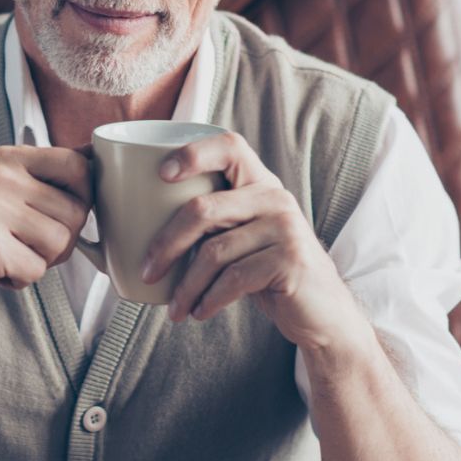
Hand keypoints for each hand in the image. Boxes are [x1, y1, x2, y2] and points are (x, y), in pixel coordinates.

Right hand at [0, 145, 91, 321]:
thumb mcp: (0, 191)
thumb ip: (43, 176)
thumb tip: (96, 155)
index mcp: (6, 158)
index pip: (79, 165)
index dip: (83, 198)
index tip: (60, 214)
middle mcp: (0, 176)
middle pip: (76, 212)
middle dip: (60, 239)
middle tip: (26, 245)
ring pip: (60, 242)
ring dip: (40, 261)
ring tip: (6, 256)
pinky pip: (37, 269)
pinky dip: (21, 279)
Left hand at [140, 131, 364, 349]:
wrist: (323, 314)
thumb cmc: (267, 273)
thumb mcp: (242, 239)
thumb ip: (212, 223)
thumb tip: (138, 224)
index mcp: (260, 183)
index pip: (229, 146)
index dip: (192, 154)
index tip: (160, 175)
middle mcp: (275, 198)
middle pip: (203, 209)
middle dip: (166, 244)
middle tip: (147, 271)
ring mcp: (286, 228)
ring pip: (214, 252)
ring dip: (186, 286)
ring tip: (175, 309)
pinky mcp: (290, 260)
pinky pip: (234, 278)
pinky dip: (209, 299)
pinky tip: (199, 313)